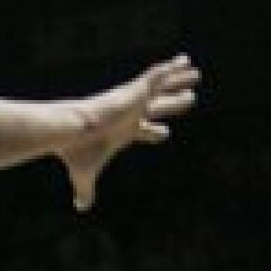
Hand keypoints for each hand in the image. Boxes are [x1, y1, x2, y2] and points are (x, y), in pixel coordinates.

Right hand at [63, 55, 201, 210]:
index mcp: (122, 132)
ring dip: (179, 80)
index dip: (153, 132)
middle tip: (190, 99)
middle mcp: (130, 114)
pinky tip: (185, 61)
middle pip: (158, 107)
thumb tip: (80, 209)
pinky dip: (171, 69)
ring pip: (162, 88)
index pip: (142, 131)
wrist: (73, 132)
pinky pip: (157, 76)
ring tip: (196, 74)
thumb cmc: (78, 152)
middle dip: (173, 102)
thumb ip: (86, 192)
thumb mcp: (84, 176)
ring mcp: (133, 100)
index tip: (165, 133)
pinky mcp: (134, 90)